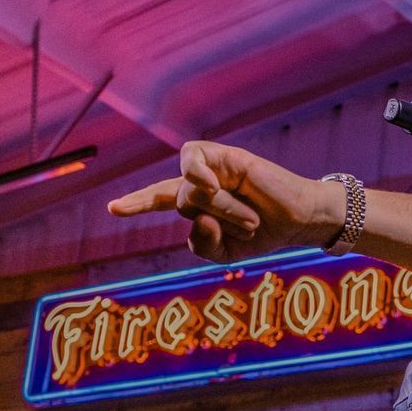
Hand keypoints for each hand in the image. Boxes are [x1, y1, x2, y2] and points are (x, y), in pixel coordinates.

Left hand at [108, 141, 339, 262]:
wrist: (298, 220)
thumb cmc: (262, 234)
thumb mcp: (225, 254)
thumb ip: (201, 244)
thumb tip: (194, 216)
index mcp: (197, 204)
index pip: (159, 199)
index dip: (136, 203)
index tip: (113, 209)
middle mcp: (201, 183)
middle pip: (181, 203)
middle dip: (214, 224)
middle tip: (249, 227)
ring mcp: (213, 168)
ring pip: (191, 190)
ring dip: (221, 209)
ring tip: (250, 217)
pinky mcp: (227, 156)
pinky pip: (193, 157)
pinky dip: (196, 173)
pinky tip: (211, 183)